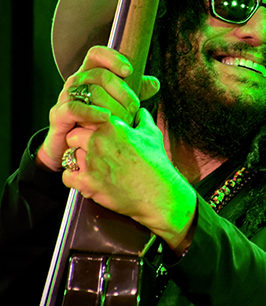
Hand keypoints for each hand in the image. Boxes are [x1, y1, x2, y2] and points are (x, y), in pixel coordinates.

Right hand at [36, 46, 158, 171]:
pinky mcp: (59, 115)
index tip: (129, 70)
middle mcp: (76, 82)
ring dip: (112, 104)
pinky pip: (74, 108)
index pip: (97, 54)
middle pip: (99, 74)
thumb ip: (135, 92)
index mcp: (89, 74)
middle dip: (121, 90)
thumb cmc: (95, 122)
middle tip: (134, 106)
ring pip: (89, 90)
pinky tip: (106, 117)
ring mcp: (66, 97)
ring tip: (125, 117)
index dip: (112, 58)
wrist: (71, 147)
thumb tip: (154, 83)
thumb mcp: (118, 104)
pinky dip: (92, 112)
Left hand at [62, 107, 196, 250]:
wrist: (158, 193)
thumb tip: (139, 112)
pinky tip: (83, 179)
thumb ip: (142, 119)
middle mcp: (98, 142)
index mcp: (111, 126)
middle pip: (72, 135)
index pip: (86, 118)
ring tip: (87, 165)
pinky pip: (67, 176)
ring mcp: (91, 163)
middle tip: (88, 150)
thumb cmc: (156, 164)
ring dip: (76, 160)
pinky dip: (72, 178)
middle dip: (78, 142)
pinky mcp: (88, 183)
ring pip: (68, 155)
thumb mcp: (152, 134)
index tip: (92, 133)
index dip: (88, 126)